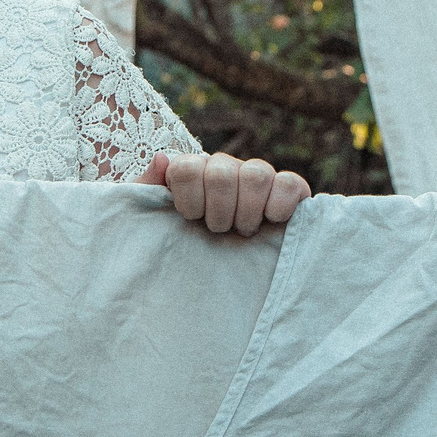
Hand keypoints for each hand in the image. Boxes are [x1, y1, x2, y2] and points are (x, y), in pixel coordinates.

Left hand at [137, 152, 310, 235]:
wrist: (209, 277)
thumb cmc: (178, 245)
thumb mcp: (152, 222)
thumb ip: (145, 190)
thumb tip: (162, 159)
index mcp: (193, 171)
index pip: (187, 168)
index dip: (188, 199)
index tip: (190, 218)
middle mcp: (225, 169)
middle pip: (221, 172)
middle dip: (218, 210)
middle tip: (218, 230)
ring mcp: (258, 178)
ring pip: (256, 173)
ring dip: (247, 210)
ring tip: (243, 230)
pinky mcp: (288, 192)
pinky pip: (290, 183)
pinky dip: (280, 204)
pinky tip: (271, 221)